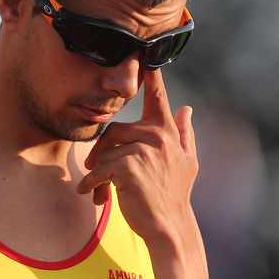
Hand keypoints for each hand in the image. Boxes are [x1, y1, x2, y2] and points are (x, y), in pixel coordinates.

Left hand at [78, 69, 197, 244]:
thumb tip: (187, 109)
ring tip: (96, 187)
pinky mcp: (128, 168)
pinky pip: (99, 168)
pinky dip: (91, 183)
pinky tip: (91, 195)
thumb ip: (184, 133)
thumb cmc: (174, 195)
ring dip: (95, 171)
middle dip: (101, 150)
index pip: (157, 97)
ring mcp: (144, 151)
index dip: (150, 75)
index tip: (142, 51)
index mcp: (168, 132)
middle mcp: (157, 136)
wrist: (170, 227)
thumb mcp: (187, 162)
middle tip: (95, 170)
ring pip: (105, 150)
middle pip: (114, 129)